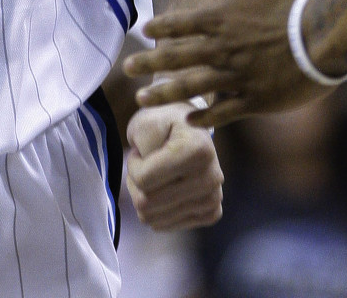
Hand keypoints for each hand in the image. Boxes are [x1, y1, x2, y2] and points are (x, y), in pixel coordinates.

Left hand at [124, 0, 330, 127]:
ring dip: (166, 92)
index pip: (181, 23)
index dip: (161, 27)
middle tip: (125, 68)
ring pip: (193, 87)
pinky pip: (225, 111)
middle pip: (177, 57)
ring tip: (142, 98)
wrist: (332, 34)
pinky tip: (191, 120)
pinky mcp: (258, 99)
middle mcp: (224, 48)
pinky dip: (205, 117)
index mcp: (223, 18)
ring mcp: (239, 76)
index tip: (143, 31)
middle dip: (149, 62)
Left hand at [125, 102, 222, 230]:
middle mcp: (212, 177)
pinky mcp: (211, 213)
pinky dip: (157, 208)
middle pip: (146, 203)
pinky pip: (165, 225)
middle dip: (136, 182)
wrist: (188, 128)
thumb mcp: (144, 121)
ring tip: (156, 174)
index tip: (140, 150)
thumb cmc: (161, 122)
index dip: (132, 164)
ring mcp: (214, 198)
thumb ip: (140, 148)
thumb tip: (144, 188)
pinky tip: (166, 187)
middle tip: (146, 163)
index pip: (143, 179)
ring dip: (145, 196)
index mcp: (197, 150)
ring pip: (152, 218)